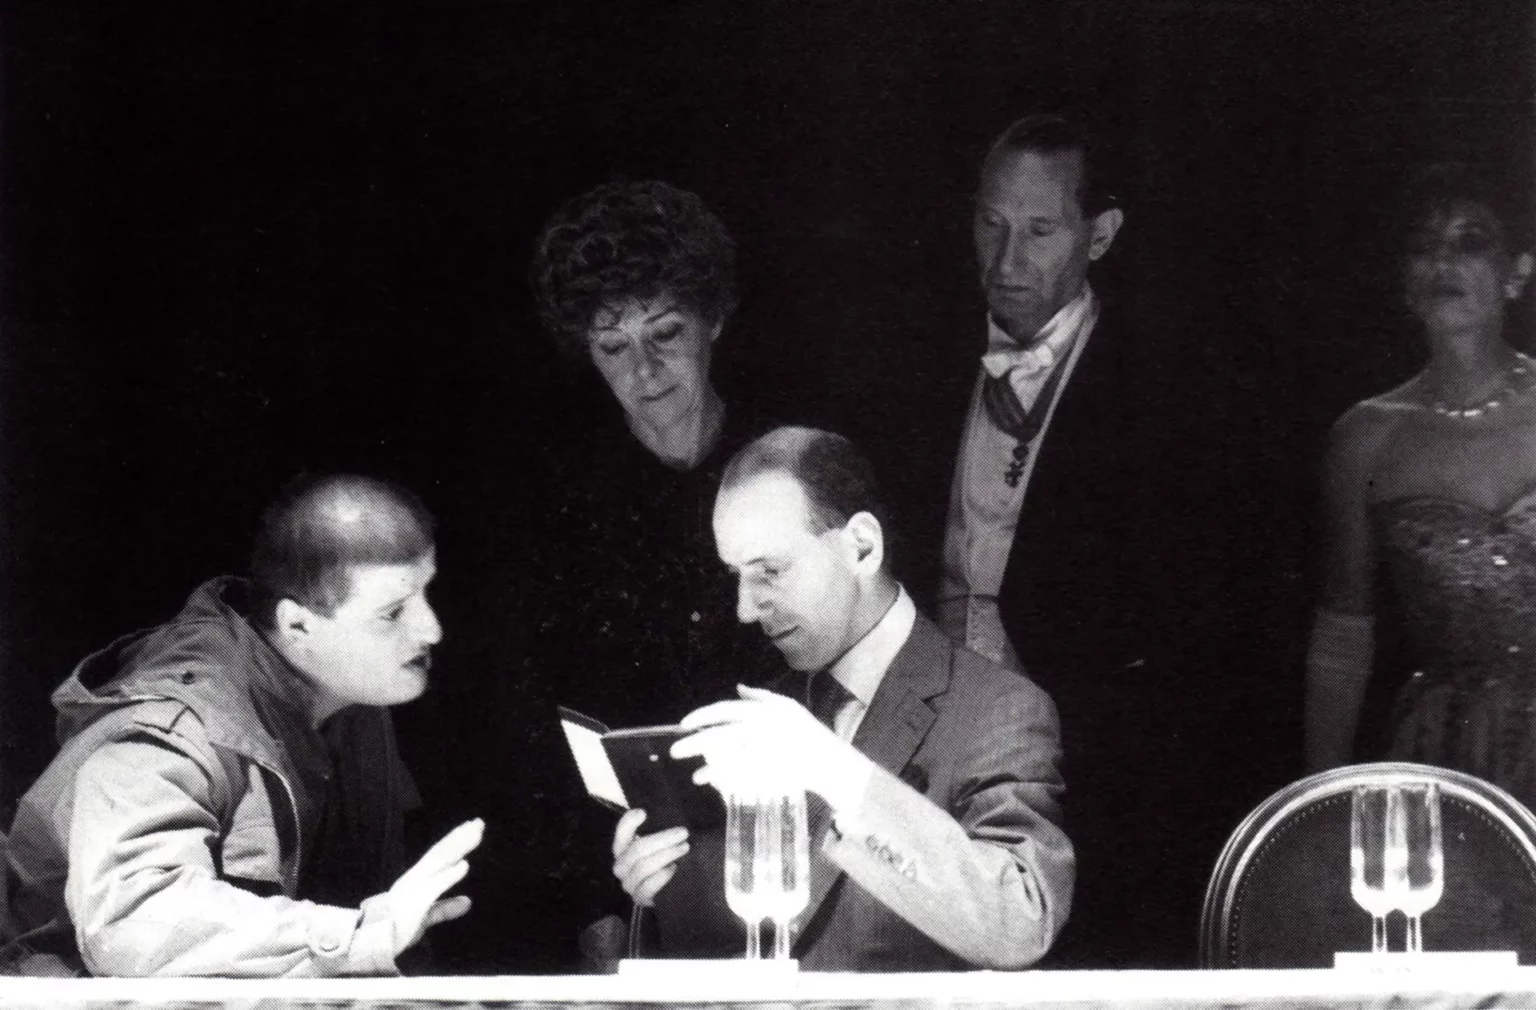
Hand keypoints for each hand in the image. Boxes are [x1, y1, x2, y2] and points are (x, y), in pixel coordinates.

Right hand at [376, 818, 483, 956]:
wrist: (368, 941)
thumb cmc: (393, 930)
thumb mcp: (425, 917)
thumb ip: (445, 908)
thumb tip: (468, 901)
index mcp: (417, 879)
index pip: (440, 856)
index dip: (455, 842)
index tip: (471, 830)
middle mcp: (416, 877)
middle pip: (442, 852)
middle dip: (461, 837)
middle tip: (479, 822)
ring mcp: (416, 885)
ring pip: (440, 860)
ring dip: (459, 845)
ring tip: (476, 831)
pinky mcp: (416, 900)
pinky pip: (436, 885)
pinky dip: (450, 874)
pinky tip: (465, 865)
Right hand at [611, 808, 688, 905]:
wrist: (667, 891)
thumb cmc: (663, 859)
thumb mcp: (660, 842)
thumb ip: (657, 827)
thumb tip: (653, 812)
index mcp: (622, 848)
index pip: (621, 832)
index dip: (629, 822)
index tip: (644, 812)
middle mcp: (620, 866)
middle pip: (637, 849)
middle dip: (662, 839)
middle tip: (683, 833)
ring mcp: (629, 884)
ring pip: (643, 867)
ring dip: (666, 855)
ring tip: (685, 848)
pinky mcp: (640, 899)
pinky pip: (648, 887)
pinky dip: (662, 876)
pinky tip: (674, 869)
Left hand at [672, 685, 871, 810]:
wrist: (828, 761)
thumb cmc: (807, 732)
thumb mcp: (787, 706)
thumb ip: (761, 696)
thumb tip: (738, 688)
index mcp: (762, 710)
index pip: (724, 710)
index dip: (701, 716)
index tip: (683, 724)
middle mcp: (760, 728)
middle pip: (719, 735)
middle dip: (694, 743)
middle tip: (675, 751)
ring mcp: (762, 751)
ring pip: (725, 758)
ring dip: (706, 765)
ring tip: (693, 774)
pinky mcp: (766, 771)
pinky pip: (736, 776)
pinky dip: (721, 778)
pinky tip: (708, 782)